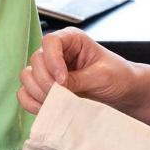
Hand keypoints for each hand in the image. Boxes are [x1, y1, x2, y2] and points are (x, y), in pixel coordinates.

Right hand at [17, 29, 138, 114]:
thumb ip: (78, 79)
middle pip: (36, 60)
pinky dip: (31, 102)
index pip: (50, 41)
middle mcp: (57, 52)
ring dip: (37, 92)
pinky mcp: (45, 88)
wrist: (123, 92)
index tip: (63, 80)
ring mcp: (49, 70)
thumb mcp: (102, 76)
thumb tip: (57, 87)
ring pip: (27, 76)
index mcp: (72, 40)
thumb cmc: (118, 76)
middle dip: (45, 81)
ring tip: (56, 103)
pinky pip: (26, 93)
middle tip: (61, 95)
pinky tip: (46, 109)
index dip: (52, 60)